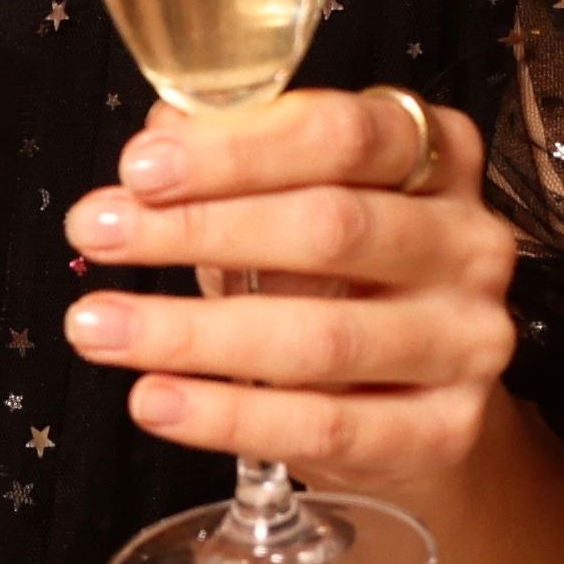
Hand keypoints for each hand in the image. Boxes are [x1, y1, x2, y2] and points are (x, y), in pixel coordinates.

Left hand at [61, 83, 523, 489]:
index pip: (342, 134)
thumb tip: (159, 138)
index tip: (137, 169)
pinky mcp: (449, 429)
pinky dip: (229, 417)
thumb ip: (238, 161)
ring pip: (322, 338)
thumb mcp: (297, 198)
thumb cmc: (342, 273)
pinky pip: (328, 426)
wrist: (420, 393)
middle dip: (198, 231)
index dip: (236, 150)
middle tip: (94, 235)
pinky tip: (154, 400)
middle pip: (331, 228)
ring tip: (97, 326)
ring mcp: (468, 340)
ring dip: (192, 333)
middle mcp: (470, 241)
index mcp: (438, 153)